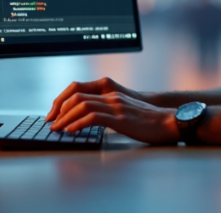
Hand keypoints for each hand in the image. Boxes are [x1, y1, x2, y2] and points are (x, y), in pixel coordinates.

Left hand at [49, 91, 179, 144]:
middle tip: (51, 123)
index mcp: (110, 93)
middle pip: (76, 95)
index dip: (62, 100)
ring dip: (66, 117)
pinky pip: (93, 117)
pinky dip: (78, 123)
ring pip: (82, 105)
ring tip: (58, 128)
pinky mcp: (121, 118)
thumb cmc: (148, 121)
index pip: (78, 89)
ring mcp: (116, 106)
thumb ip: (108, 112)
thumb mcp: (124, 111)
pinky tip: (72, 131)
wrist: (169, 122)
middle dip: (59, 109)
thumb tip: (88, 121)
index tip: (54, 114)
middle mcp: (111, 96)